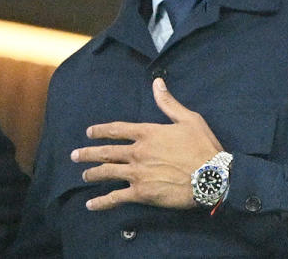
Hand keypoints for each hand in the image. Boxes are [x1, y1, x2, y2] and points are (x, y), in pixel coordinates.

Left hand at [70, 77, 222, 209]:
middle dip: (87, 153)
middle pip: (106, 152)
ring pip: (107, 172)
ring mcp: (137, 173)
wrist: (213, 177)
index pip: (117, 130)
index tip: (89, 132)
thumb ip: (168, 103)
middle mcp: (137, 152)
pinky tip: (90, 205)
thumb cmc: (203, 147)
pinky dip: (101, 202)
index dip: (101, 131)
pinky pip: (116, 197)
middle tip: (74, 155)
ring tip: (83, 175)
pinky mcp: (142, 193)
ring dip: (92, 174)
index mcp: (147, 133)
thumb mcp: (188, 119)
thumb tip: (157, 82)